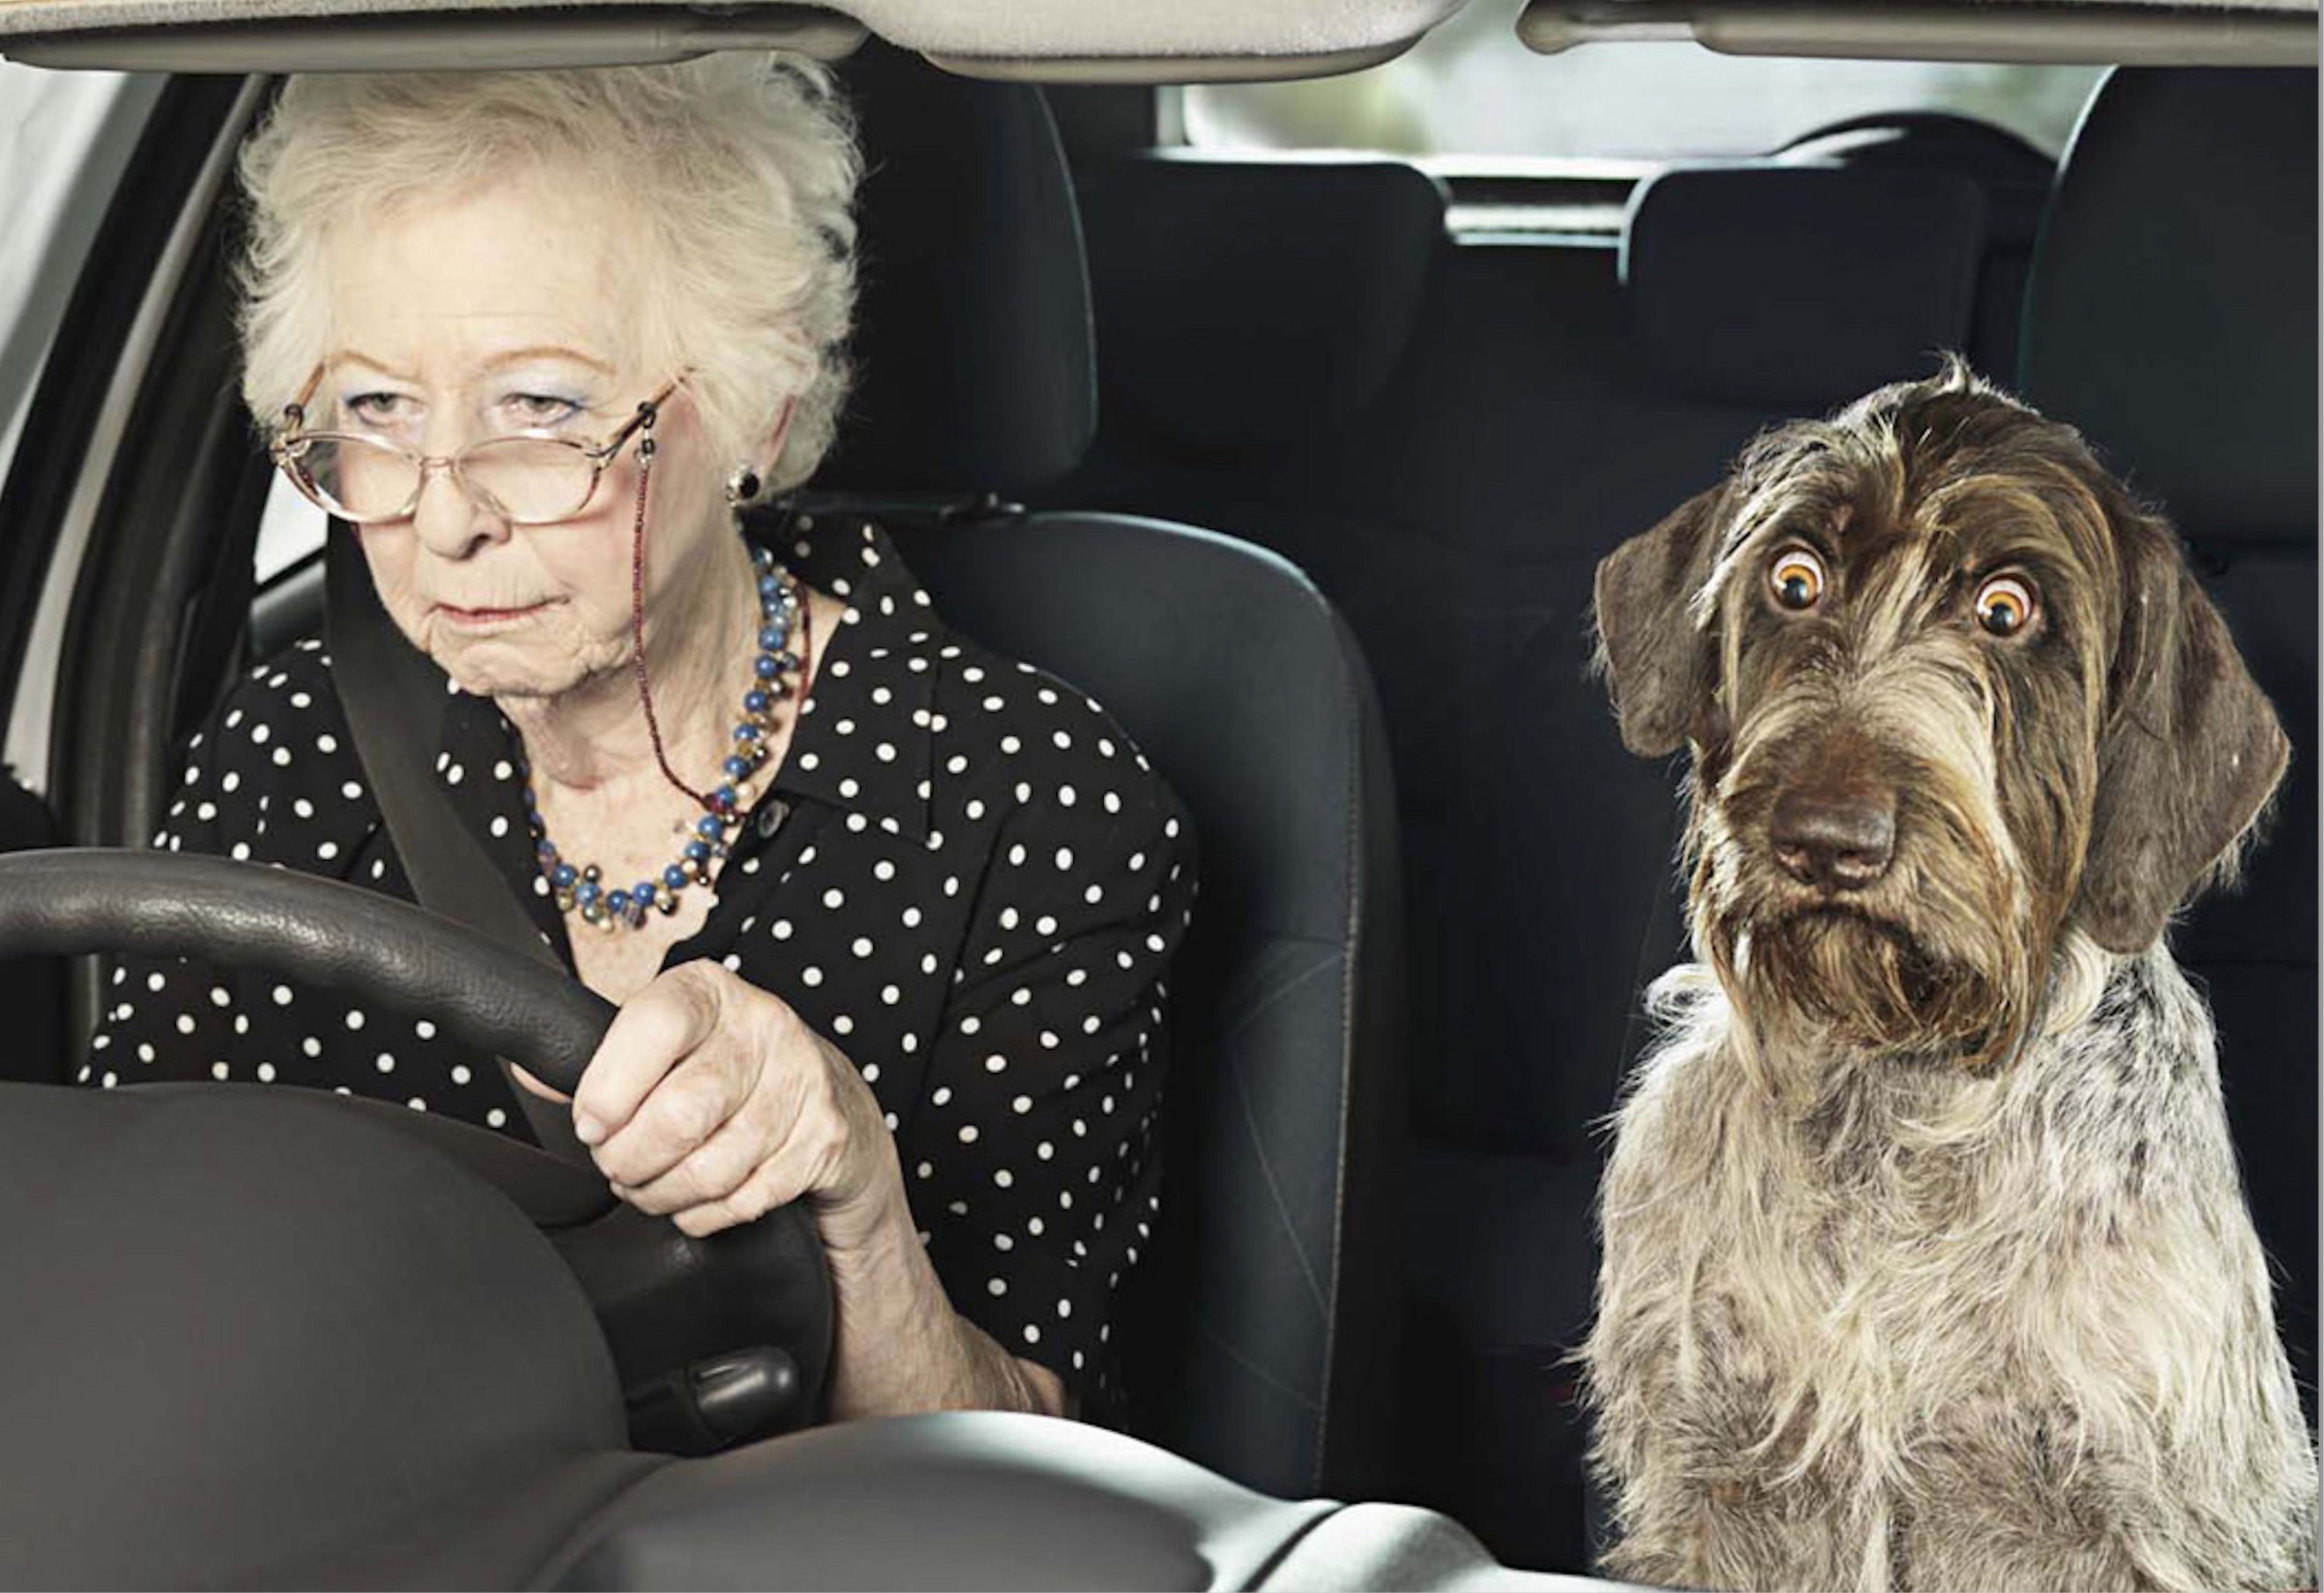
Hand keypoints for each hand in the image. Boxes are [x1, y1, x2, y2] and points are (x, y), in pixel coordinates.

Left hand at [566, 959, 905, 1245]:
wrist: (829, 1098)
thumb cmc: (725, 1070)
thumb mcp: (665, 1046)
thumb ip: (601, 1060)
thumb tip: (535, 1072)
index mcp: (711, 991)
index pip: (656, 1023)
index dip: (610, 1085)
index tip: (592, 1122)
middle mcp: (764, 1027)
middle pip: (681, 1113)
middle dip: (629, 1158)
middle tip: (616, 1163)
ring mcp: (802, 1082)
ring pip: (711, 1168)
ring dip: (662, 1193)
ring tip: (651, 1183)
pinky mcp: (824, 1138)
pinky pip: (745, 1199)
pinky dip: (706, 1213)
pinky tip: (697, 1197)